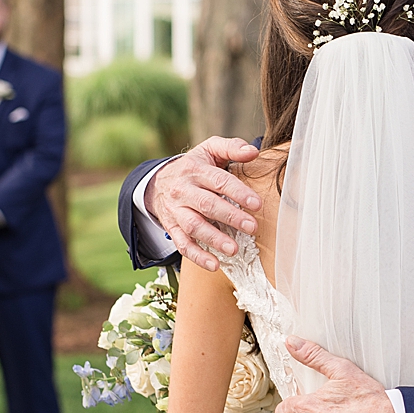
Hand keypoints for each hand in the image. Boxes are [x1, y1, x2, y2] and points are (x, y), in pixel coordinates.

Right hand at [143, 138, 262, 271]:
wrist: (157, 182)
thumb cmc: (193, 166)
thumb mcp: (209, 150)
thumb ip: (231, 148)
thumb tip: (253, 152)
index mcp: (195, 169)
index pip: (218, 181)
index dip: (238, 193)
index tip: (256, 204)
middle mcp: (183, 190)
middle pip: (207, 205)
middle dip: (230, 217)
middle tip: (252, 227)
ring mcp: (176, 211)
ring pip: (194, 226)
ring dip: (214, 239)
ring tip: (233, 249)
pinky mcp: (172, 228)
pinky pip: (183, 244)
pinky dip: (198, 256)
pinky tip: (214, 264)